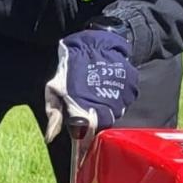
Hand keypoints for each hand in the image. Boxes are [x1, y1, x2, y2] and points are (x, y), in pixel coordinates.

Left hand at [43, 28, 138, 142]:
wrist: (95, 43)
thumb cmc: (70, 68)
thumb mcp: (54, 89)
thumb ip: (53, 112)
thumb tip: (50, 136)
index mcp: (84, 106)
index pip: (87, 133)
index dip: (84, 137)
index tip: (82, 138)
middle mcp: (106, 105)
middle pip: (103, 124)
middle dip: (96, 121)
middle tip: (89, 108)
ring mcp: (121, 97)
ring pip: (116, 113)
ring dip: (108, 109)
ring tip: (98, 93)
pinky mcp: (132, 88)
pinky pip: (127, 101)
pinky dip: (119, 98)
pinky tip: (109, 87)